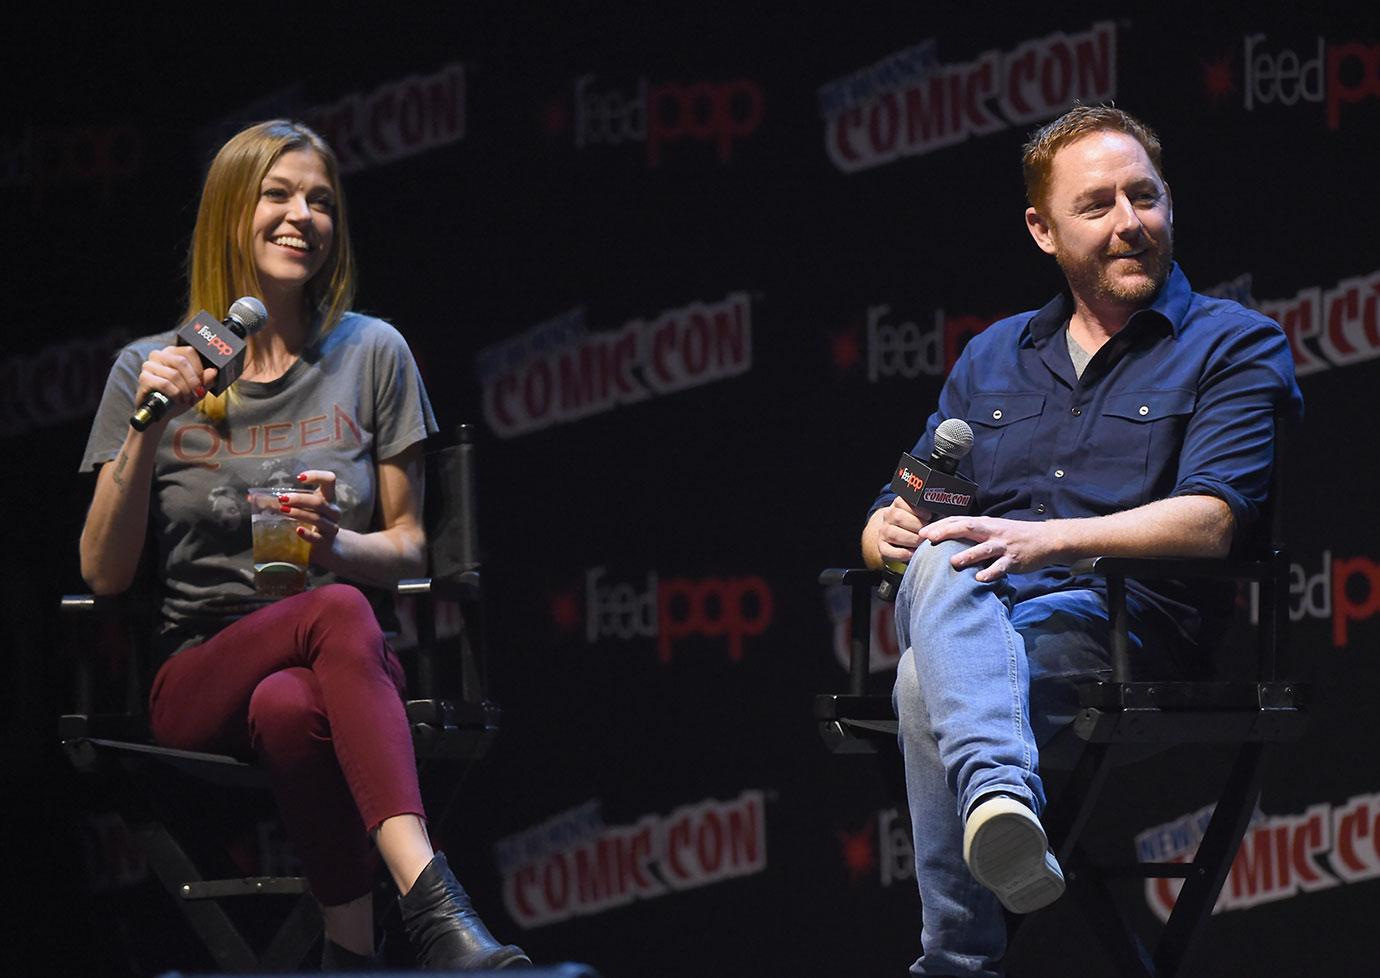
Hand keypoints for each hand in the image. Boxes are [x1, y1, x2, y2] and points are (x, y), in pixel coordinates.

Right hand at [135, 346, 217, 422]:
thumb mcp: (196, 389)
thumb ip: (205, 380)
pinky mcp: (144, 378)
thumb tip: (213, 372)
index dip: (199, 369)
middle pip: (182, 362)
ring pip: (174, 374)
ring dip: (185, 390)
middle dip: (193, 381)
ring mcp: (149, 366)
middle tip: (197, 393)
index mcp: (173, 353)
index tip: (203, 383)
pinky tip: (178, 400)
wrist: (161, 414)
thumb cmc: (178, 398)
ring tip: (187, 399)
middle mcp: (159, 355)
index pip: (189, 352)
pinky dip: (175, 394)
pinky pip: (164, 384)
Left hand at [281, 470, 341, 561]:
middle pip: (319, 501)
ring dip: (299, 513)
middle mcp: (332, 510)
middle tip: (282, 499)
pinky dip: (308, 534)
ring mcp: (331, 526)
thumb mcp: (300, 509)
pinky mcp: (326, 541)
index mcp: (327, 498)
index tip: (298, 478)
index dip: (316, 476)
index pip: (329, 480)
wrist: (328, 547)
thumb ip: (278, 503)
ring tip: (283, 510)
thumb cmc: (311, 523)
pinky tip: (298, 530)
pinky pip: (318, 537)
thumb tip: (251, 497)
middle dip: (300, 499)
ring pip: (317, 517)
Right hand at [876, 497, 934, 565]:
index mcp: (899, 504)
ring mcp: (883, 531)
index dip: (918, 510)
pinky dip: (903, 553)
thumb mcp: (923, 515)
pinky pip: (888, 550)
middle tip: (928, 533)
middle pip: (898, 517)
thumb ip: (931, 512)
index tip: (929, 516)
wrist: (900, 539)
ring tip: (922, 544)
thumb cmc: (918, 525)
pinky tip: (913, 553)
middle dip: (917, 526)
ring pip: (893, 534)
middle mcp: (888, 516)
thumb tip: (943, 513)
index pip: (904, 501)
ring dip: (911, 540)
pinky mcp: (882, 547)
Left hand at [920, 516, 1066, 582]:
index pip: (959, 520)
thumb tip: (947, 540)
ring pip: (984, 549)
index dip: (940, 525)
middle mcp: (992, 532)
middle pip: (967, 528)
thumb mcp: (992, 530)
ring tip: (953, 561)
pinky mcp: (1014, 560)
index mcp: (984, 524)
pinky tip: (979, 578)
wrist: (1045, 539)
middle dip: (947, 532)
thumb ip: (973, 533)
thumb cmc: (1012, 536)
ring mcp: (1003, 546)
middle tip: (929, 539)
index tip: (922, 533)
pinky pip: (1001, 567)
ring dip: (968, 555)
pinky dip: (990, 573)